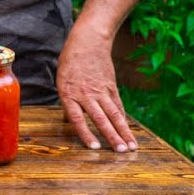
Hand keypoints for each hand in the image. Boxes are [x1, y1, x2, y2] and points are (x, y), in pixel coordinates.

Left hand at [56, 28, 137, 152]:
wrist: (87, 42)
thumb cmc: (70, 63)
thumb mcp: (62, 81)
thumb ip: (68, 102)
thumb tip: (69, 121)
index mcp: (69, 94)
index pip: (78, 119)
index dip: (86, 134)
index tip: (95, 148)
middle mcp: (86, 95)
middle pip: (101, 119)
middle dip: (112, 137)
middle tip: (122, 152)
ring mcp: (100, 91)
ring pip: (114, 114)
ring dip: (123, 131)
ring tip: (131, 146)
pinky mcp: (111, 87)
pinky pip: (118, 105)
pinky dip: (123, 119)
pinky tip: (129, 131)